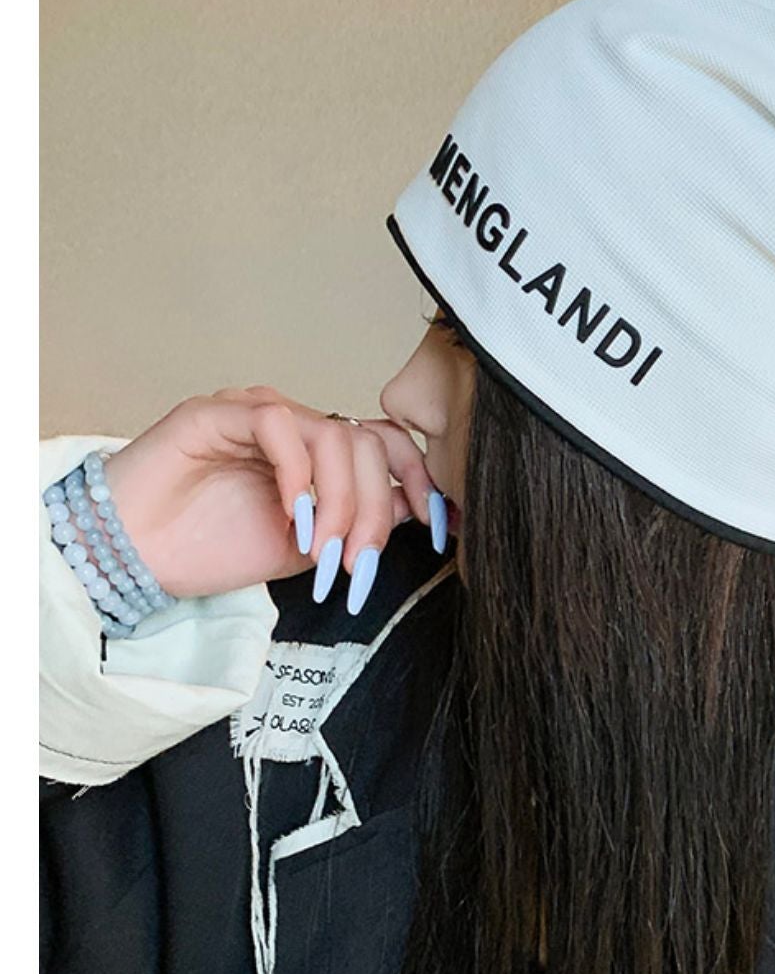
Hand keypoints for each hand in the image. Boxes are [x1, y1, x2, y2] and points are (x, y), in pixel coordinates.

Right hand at [99, 386, 444, 604]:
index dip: (420, 481)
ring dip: (340, 500)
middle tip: (359, 561)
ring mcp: (257, 413)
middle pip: (367, 444)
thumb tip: (411, 512)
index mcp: (318, 452)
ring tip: (324, 551)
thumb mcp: (306, 548)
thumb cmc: (211, 548)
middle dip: (375, 509)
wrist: (136, 556)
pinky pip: (277, 424)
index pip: (386, 446)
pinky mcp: (217, 411)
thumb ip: (353, 525)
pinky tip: (293, 517)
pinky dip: (297, 474)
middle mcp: (293, 425)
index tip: (438, 527)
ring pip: (332, 433)